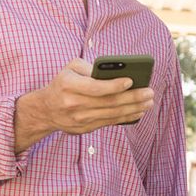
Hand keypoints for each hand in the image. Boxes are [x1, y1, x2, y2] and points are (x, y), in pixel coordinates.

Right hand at [14, 58, 153, 148]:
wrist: (46, 110)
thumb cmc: (63, 83)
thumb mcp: (70, 68)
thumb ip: (90, 67)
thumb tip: (116, 72)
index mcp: (69, 86)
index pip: (95, 87)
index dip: (114, 85)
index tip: (131, 80)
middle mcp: (74, 104)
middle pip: (108, 102)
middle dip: (132, 98)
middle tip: (149, 92)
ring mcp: (80, 119)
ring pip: (112, 115)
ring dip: (134, 109)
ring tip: (148, 102)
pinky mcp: (85, 129)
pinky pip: (109, 123)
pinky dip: (126, 118)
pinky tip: (138, 111)